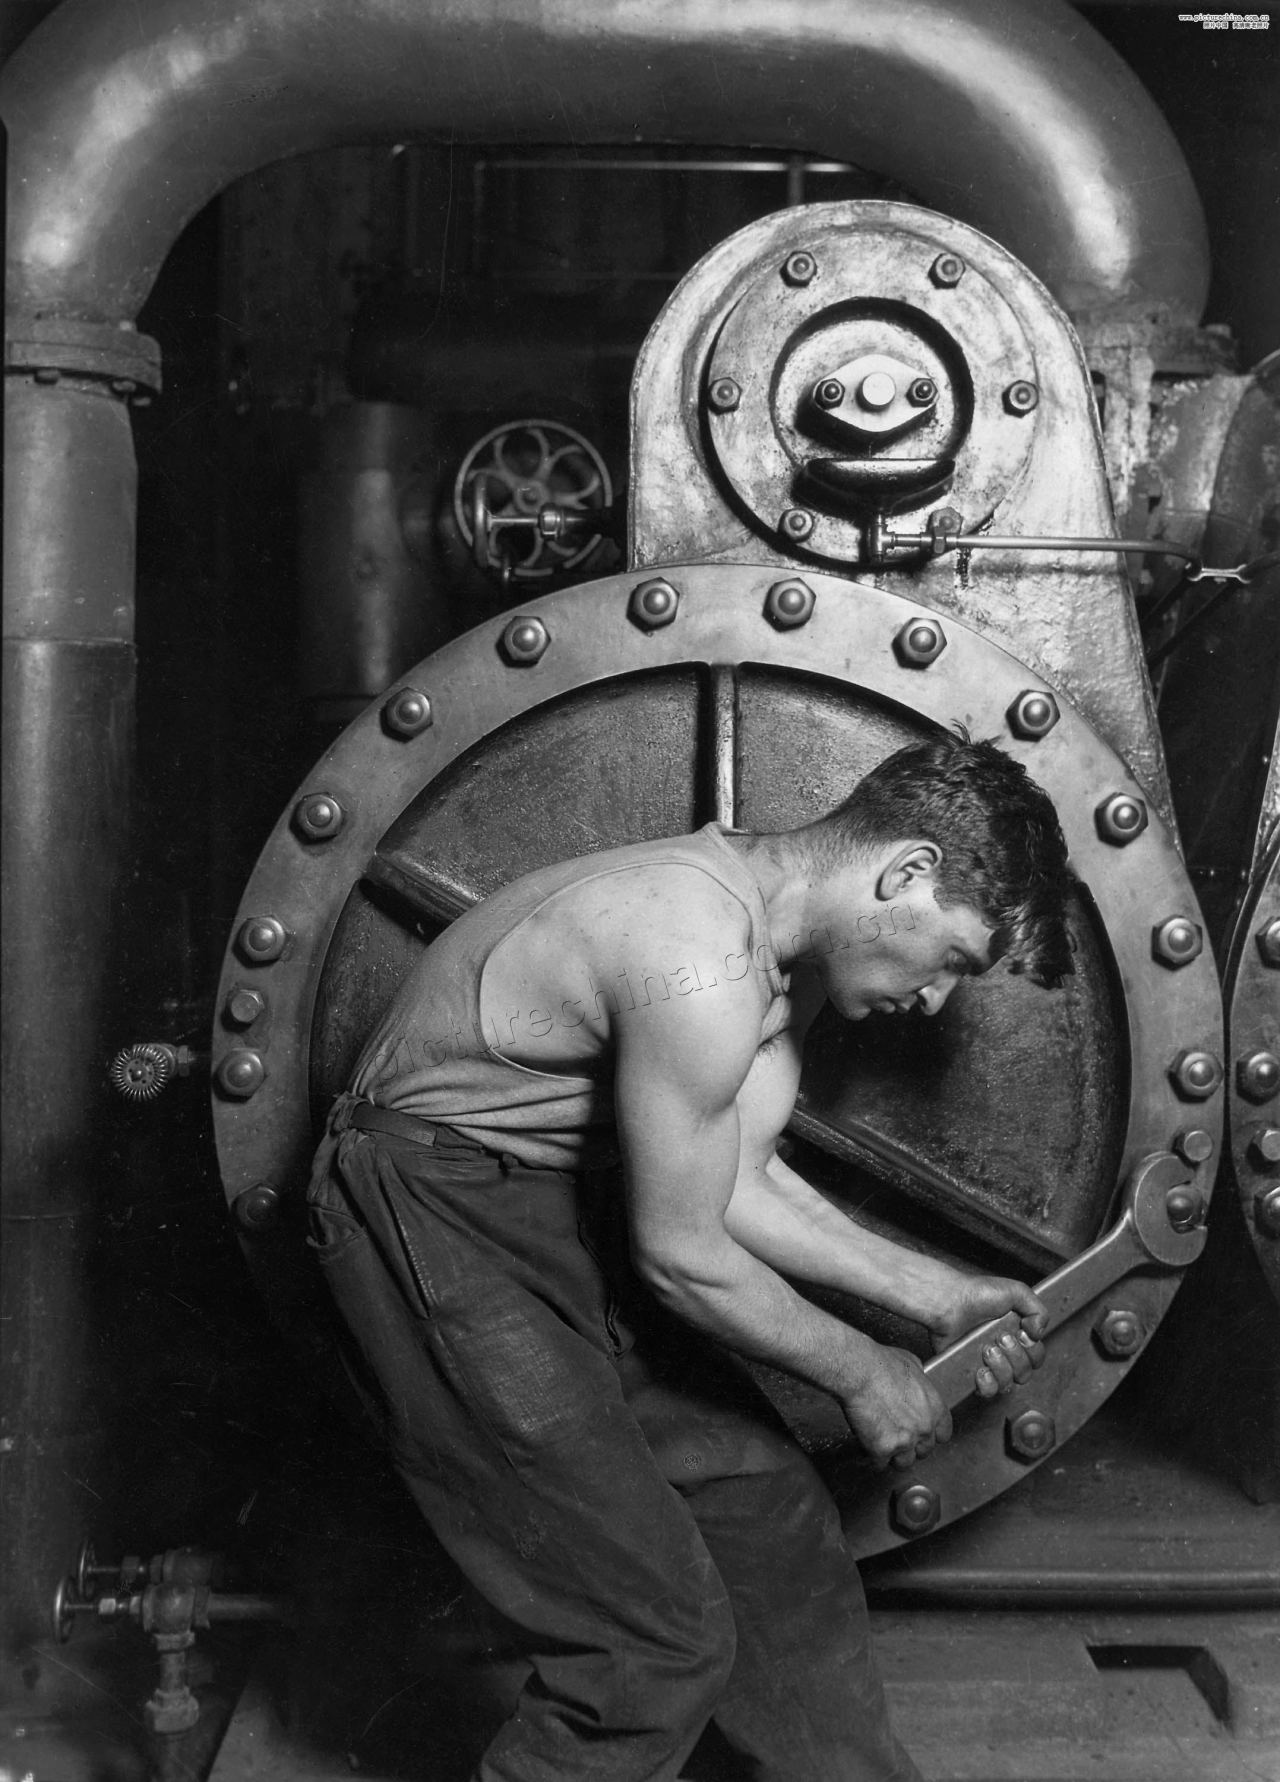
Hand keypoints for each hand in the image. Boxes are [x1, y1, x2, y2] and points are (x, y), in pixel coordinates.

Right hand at [841, 1344, 953, 1470]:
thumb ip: (919, 1380)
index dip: (932, 1434)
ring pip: (904, 1463)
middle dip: (912, 1446)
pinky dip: (873, 1457)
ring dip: (894, 1456)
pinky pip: (880, 1464)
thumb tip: (917, 1380)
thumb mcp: (910, 1363)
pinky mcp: (883, 1450)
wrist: (858, 1371)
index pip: (944, 1434)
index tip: (923, 1434)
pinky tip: (868, 1446)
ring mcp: (904, 1442)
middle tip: (898, 1436)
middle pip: (924, 1451)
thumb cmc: (880, 1364)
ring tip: (883, 1444)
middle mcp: (924, 1428)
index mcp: (935, 1408)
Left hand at [928, 1273, 1047, 1399]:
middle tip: (1000, 1338)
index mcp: (1016, 1335)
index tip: (1021, 1333)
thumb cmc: (977, 1293)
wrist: (948, 1301)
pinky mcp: (970, 1372)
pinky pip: (987, 1391)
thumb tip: (1039, 1334)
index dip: (1033, 1350)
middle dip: (1016, 1356)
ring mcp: (987, 1363)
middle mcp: (1004, 1351)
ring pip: (1008, 1383)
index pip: (1036, 1356)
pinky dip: (988, 1384)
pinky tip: (981, 1369)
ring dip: (1001, 1367)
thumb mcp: (1016, 1291)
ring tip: (987, 1349)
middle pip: (1025, 1372)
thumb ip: (1038, 1310)